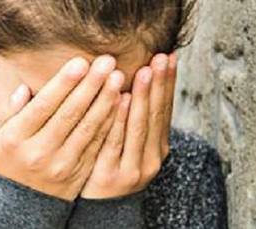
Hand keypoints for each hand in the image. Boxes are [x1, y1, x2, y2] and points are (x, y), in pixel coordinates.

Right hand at [0, 56, 123, 200]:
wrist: (22, 201)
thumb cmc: (8, 159)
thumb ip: (8, 111)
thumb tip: (24, 89)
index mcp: (16, 139)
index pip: (44, 106)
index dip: (64, 83)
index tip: (80, 62)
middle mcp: (40, 152)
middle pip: (69, 114)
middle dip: (90, 85)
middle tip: (107, 62)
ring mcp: (62, 164)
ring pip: (88, 128)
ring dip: (105, 101)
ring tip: (117, 77)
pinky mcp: (79, 172)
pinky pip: (97, 144)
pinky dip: (110, 123)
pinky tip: (120, 104)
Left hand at [80, 53, 176, 197]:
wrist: (97, 207)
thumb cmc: (109, 166)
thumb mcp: (126, 143)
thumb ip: (129, 116)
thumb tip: (130, 76)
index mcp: (157, 147)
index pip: (164, 109)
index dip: (167, 83)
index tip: (168, 57)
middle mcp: (151, 157)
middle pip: (155, 115)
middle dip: (159, 84)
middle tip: (160, 58)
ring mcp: (132, 167)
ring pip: (139, 126)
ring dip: (143, 97)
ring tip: (145, 71)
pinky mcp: (111, 174)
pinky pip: (115, 141)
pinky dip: (120, 120)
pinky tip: (122, 99)